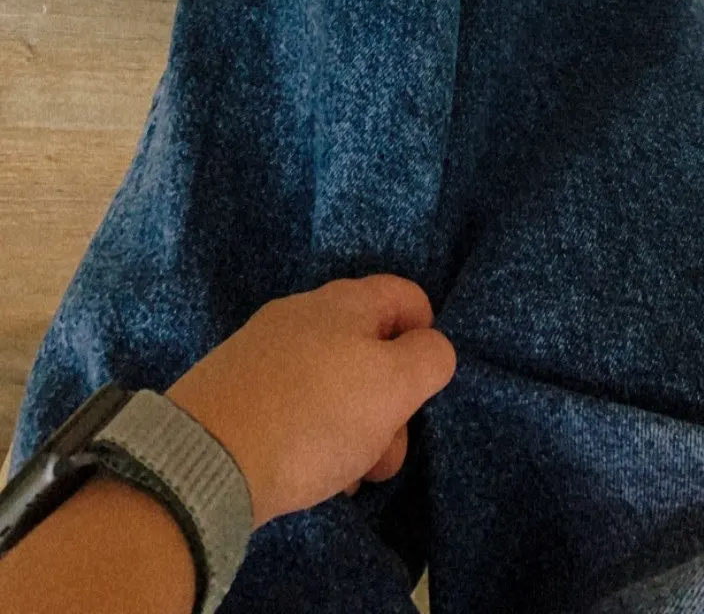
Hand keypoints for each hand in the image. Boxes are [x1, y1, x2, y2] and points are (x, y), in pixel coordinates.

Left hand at [166, 274, 455, 528]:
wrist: (206, 459)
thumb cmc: (314, 417)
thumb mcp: (393, 386)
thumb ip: (428, 358)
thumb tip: (429, 346)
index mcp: (346, 301)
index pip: (408, 297)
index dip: (427, 339)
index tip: (421, 391)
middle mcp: (305, 312)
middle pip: (372, 348)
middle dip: (390, 403)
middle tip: (384, 454)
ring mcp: (266, 348)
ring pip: (335, 383)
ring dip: (354, 429)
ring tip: (345, 474)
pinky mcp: (238, 386)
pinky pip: (296, 404)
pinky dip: (313, 435)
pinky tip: (308, 474)